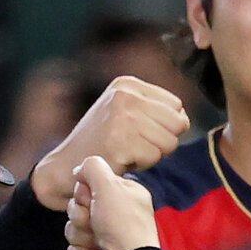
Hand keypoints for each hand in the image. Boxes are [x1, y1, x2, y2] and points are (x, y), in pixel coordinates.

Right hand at [30, 77, 188, 210]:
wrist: (66, 164)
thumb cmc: (101, 141)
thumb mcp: (123, 111)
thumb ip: (153, 108)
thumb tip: (184, 119)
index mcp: (127, 84)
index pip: (176, 105)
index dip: (166, 125)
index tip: (142, 133)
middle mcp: (125, 96)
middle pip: (177, 123)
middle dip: (163, 141)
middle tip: (136, 146)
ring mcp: (123, 118)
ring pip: (169, 142)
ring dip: (153, 154)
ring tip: (128, 152)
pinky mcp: (121, 142)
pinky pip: (154, 157)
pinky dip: (141, 165)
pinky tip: (122, 160)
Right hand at [66, 156, 159, 249]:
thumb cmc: (122, 223)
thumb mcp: (109, 185)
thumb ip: (93, 166)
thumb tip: (79, 170)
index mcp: (123, 194)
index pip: (90, 184)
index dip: (85, 191)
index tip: (92, 197)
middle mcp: (114, 214)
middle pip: (77, 205)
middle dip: (81, 214)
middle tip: (96, 220)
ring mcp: (104, 236)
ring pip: (72, 227)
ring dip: (81, 234)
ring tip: (98, 240)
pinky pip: (73, 249)